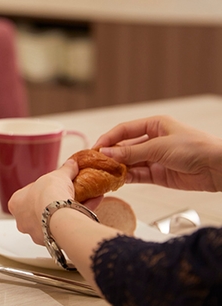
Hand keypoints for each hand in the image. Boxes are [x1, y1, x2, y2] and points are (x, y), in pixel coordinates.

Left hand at [8, 160, 79, 244]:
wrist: (59, 215)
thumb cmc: (49, 194)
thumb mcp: (58, 175)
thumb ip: (65, 170)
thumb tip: (72, 163)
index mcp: (16, 203)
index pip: (28, 193)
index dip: (43, 188)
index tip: (54, 184)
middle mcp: (22, 220)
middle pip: (39, 209)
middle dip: (53, 202)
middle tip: (68, 193)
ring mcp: (36, 233)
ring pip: (52, 220)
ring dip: (66, 211)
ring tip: (84, 199)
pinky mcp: (52, 241)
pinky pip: (65, 227)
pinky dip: (77, 217)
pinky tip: (91, 205)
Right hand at [93, 115, 221, 191]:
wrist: (219, 168)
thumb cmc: (195, 148)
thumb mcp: (158, 147)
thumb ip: (130, 152)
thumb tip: (106, 153)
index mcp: (154, 125)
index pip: (123, 130)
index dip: (108, 139)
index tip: (95, 149)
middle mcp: (153, 140)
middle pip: (125, 147)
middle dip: (111, 155)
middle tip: (96, 164)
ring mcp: (155, 158)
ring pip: (130, 163)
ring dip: (118, 168)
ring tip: (104, 174)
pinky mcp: (159, 175)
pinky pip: (138, 175)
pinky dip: (127, 178)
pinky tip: (117, 180)